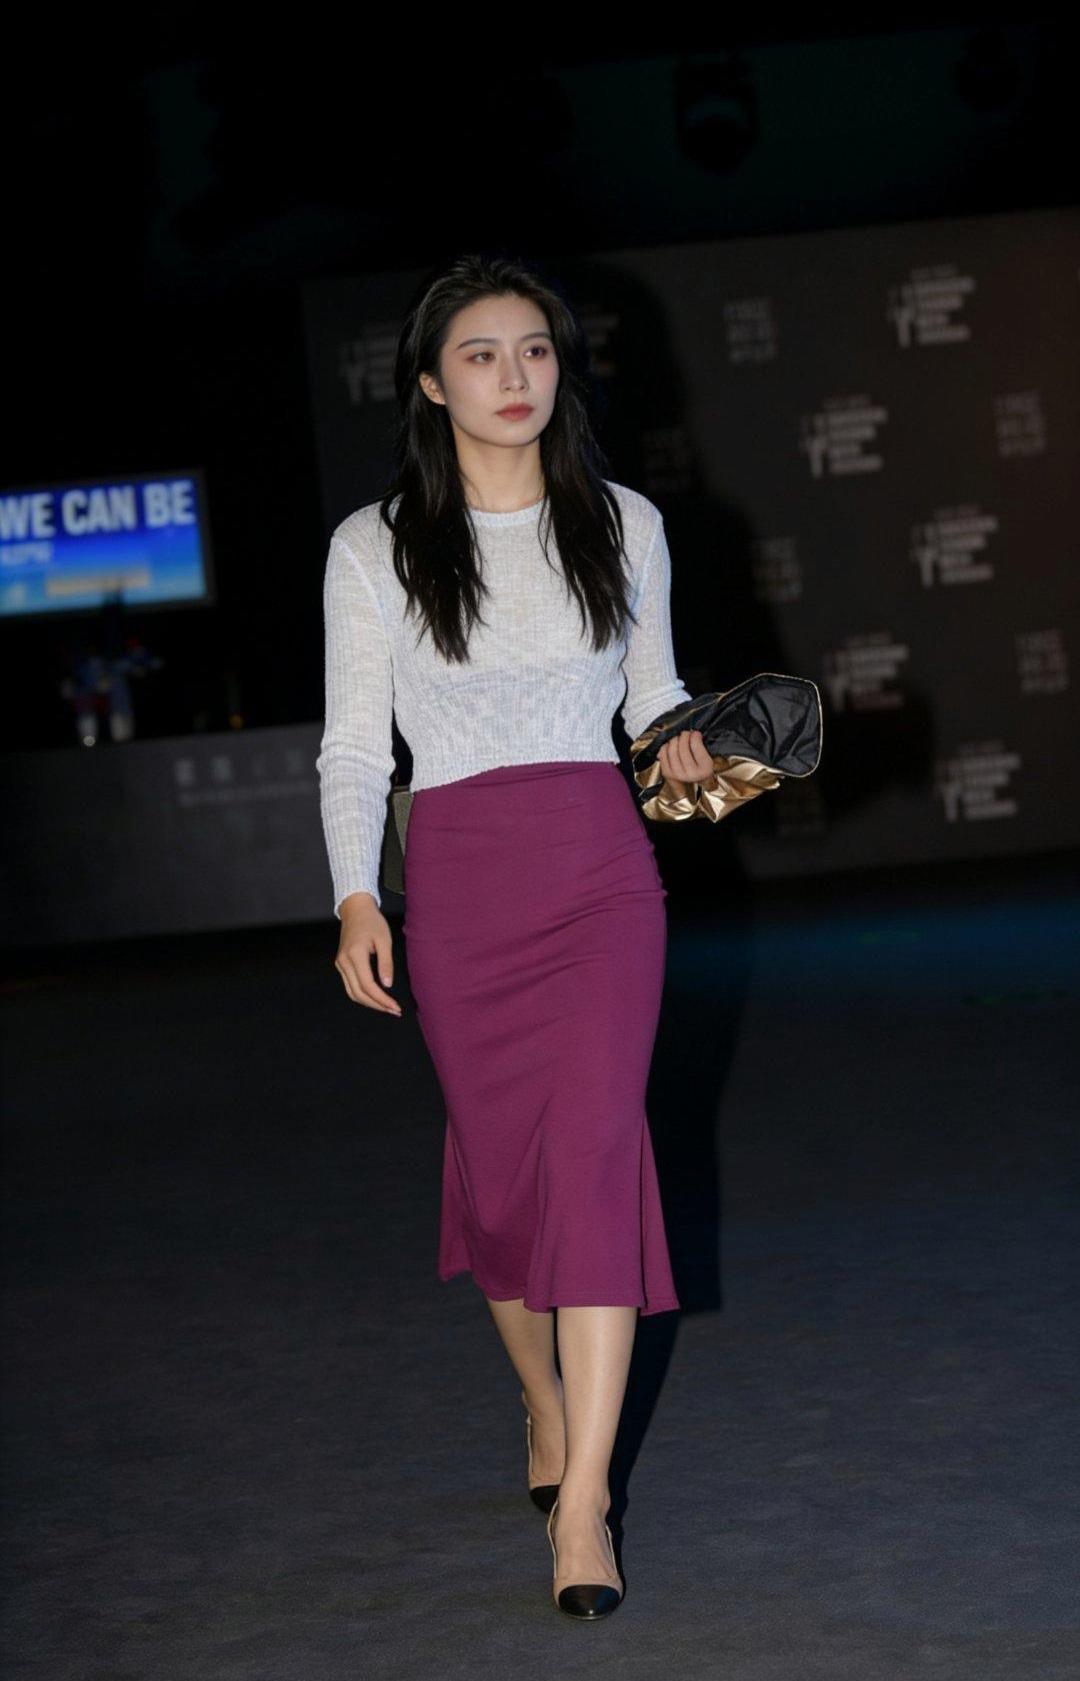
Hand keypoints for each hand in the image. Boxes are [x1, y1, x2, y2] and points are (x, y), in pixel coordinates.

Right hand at [334, 894, 402, 1015]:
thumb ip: (386, 963)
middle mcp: (344, 962)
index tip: (395, 1006)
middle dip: (377, 1005)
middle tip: (394, 1011)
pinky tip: (376, 997)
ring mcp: (340, 964)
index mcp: (355, 954)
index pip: (368, 985)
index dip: (382, 999)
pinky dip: (362, 995)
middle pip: (358, 993)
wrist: (355, 910)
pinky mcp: (340, 964)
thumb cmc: (372, 922)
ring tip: (387, 1007)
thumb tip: (387, 984)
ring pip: (352, 992)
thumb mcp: (385, 940)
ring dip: (369, 1003)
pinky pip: (350, 986)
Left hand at [657, 728, 714, 793]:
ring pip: (672, 749)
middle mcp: (691, 773)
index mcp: (705, 769)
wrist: (695, 789)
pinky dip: (665, 747)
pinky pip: (663, 755)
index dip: (695, 735)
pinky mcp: (668, 774)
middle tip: (686, 734)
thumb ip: (702, 746)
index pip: (696, 745)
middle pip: (682, 746)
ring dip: (675, 740)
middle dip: (684, 736)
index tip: (695, 733)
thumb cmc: (701, 770)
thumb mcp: (708, 759)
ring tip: (679, 739)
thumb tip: (692, 734)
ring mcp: (678, 775)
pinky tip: (670, 746)